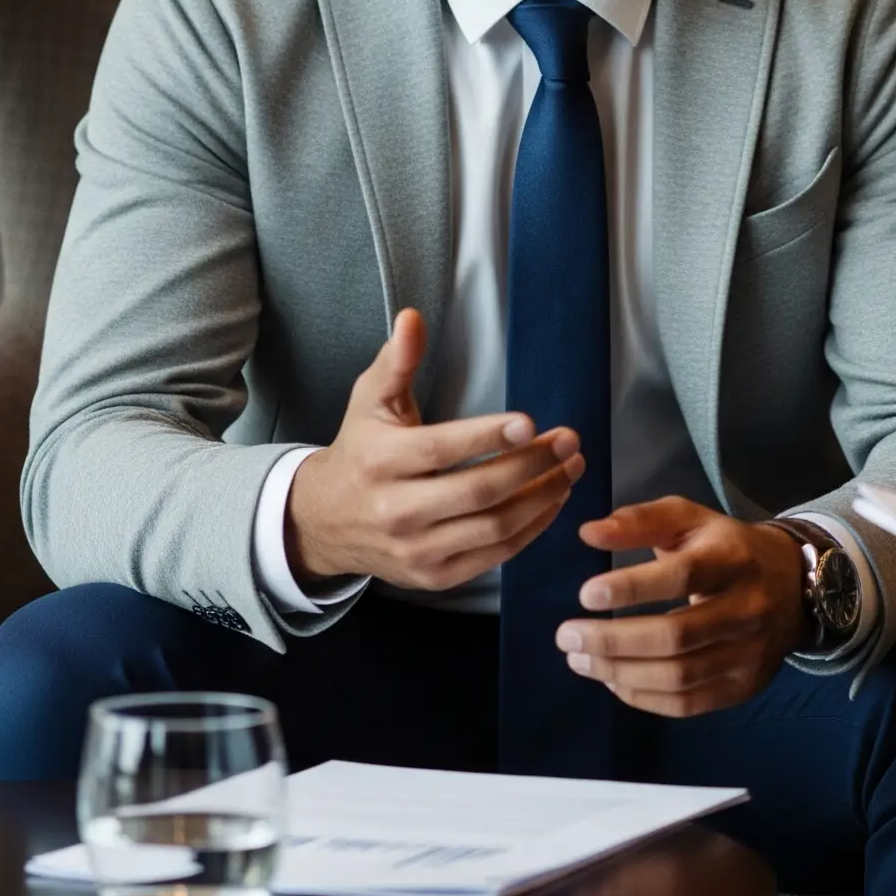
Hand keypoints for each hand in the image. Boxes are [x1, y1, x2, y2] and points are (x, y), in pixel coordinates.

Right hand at [287, 308, 582, 589]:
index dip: (488, 437)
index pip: (442, 450)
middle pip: (478, 492)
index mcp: (379, 462)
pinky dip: (531, 530)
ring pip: (492, 527)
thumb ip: (397, 361)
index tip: (530, 422)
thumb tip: (413, 318)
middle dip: (532, 466)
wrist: (324, 522)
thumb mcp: (370, 401)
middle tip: (569, 442)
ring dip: (542, 498)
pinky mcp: (433, 576)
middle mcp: (395, 510)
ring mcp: (415, 549)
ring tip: (571, 468)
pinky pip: (494, 556)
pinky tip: (552, 500)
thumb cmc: (360, 451)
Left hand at [555, 497, 806, 716]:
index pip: (683, 576)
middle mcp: (748, 609)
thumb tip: (588, 533)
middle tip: (567, 636)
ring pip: (679, 676)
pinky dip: (642, 698)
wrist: (793, 586)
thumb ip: (639, 521)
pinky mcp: (743, 687)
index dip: (632, 588)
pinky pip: (686, 704)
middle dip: (613, 641)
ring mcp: (749, 654)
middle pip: (677, 635)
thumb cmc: (725, 548)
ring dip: (620, 673)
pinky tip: (612, 681)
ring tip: (580, 660)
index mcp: (733, 559)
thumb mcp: (689, 520)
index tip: (586, 594)